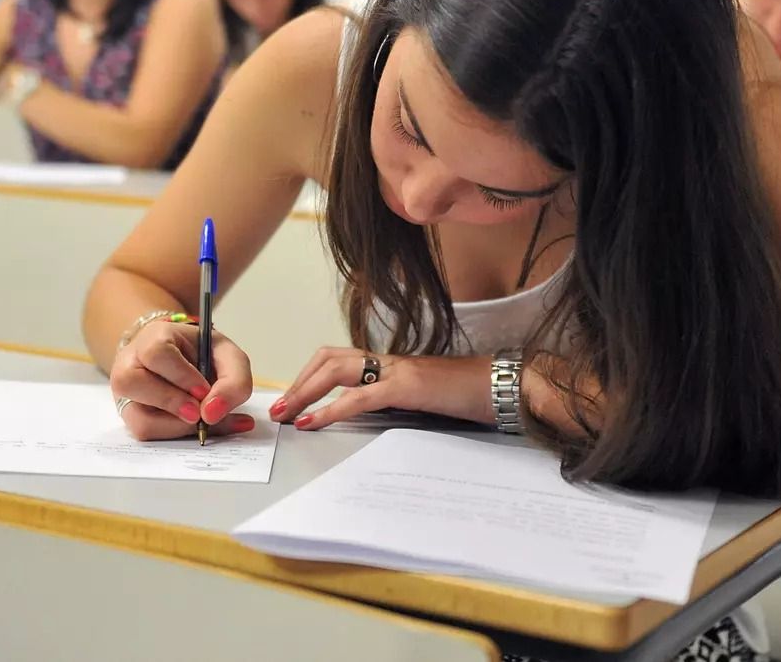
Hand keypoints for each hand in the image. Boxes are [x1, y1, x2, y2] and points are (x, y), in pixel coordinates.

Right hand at [110, 319, 254, 440]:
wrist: (192, 366)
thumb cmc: (205, 356)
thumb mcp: (229, 357)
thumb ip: (233, 380)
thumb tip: (212, 414)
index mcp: (153, 338)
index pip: (156, 353)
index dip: (181, 376)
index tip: (204, 391)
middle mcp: (129, 364)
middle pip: (131, 382)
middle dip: (172, 402)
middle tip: (199, 412)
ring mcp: (126, 394)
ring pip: (138, 417)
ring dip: (176, 425)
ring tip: (200, 421)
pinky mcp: (131, 417)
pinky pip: (146, 433)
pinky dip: (175, 434)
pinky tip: (196, 427)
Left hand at [269, 347, 491, 429]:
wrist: (501, 386)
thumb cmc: (467, 395)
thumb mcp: (422, 399)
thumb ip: (395, 402)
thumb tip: (367, 416)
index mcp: (390, 365)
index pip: (338, 359)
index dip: (309, 376)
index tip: (291, 400)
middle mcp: (389, 361)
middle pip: (329, 359)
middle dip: (298, 383)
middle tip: (279, 409)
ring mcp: (398, 371)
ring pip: (337, 369)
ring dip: (305, 392)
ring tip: (287, 414)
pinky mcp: (408, 387)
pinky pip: (360, 396)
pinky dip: (331, 409)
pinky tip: (314, 422)